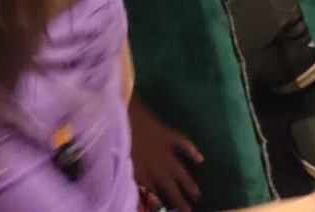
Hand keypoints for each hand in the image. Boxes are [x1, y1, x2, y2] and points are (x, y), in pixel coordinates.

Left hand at [128, 96, 202, 211]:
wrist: (121, 112)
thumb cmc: (114, 137)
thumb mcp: (118, 161)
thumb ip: (127, 177)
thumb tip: (132, 191)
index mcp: (140, 173)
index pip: (153, 195)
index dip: (160, 205)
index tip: (170, 211)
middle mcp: (155, 165)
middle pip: (169, 187)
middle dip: (179, 200)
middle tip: (190, 211)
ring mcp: (164, 149)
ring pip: (179, 170)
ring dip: (188, 182)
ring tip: (198, 194)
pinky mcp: (168, 134)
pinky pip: (182, 144)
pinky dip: (192, 151)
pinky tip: (200, 159)